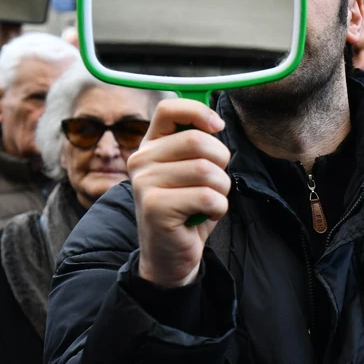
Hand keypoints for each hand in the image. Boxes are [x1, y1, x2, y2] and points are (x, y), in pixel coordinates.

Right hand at [127, 99, 231, 287]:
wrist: (170, 255)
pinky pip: (208, 197)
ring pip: (207, 170)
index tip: (217, 128)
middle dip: (221, 161)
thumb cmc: (188, 208)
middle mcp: (141, 160)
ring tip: (209, 201)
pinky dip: (218, 207)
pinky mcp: (154, 208)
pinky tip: (205, 215)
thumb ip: (198, 144)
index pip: (169, 108)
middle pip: (198, 140)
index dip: (199, 112)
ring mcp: (144, 184)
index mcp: (151, 145)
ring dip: (222, 188)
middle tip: (216, 181)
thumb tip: (215, 121)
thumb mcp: (192, 169)